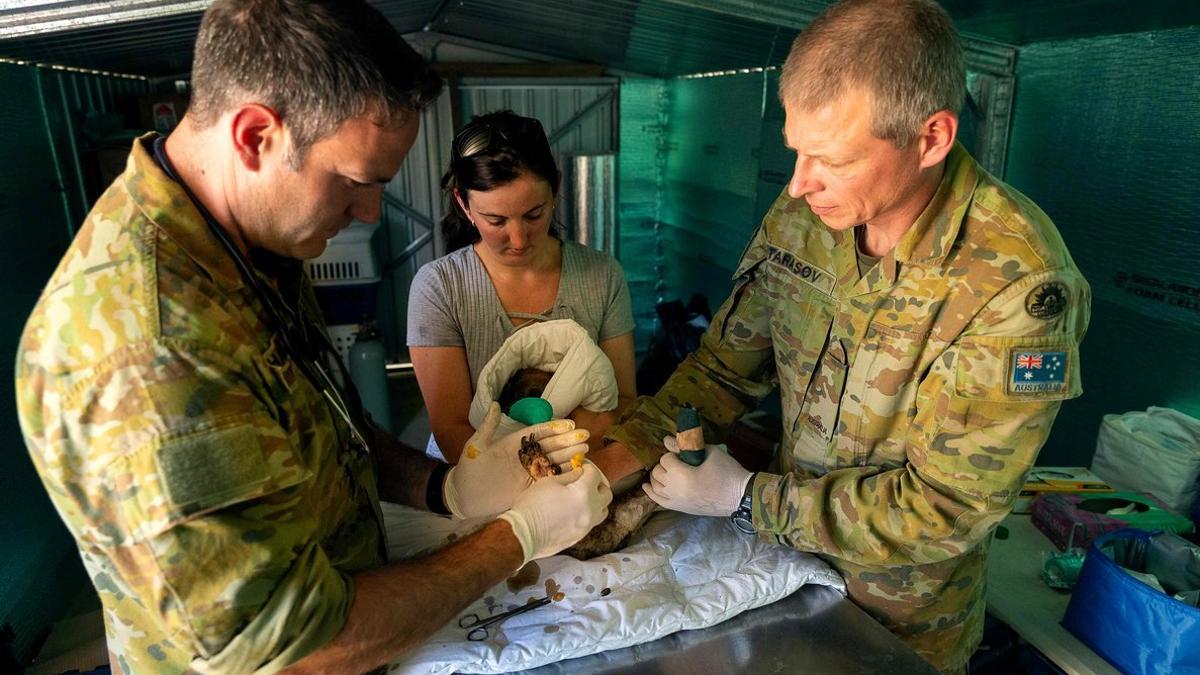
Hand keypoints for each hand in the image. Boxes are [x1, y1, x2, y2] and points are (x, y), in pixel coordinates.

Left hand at [444, 403, 590, 518]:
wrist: (463, 496)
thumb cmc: (468, 469)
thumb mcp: (477, 445)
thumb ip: (488, 426)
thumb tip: (496, 404)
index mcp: (514, 443)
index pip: (538, 433)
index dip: (554, 428)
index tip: (570, 424)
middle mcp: (525, 456)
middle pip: (550, 447)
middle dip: (568, 442)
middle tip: (584, 437)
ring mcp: (528, 472)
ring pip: (553, 462)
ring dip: (569, 457)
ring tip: (585, 450)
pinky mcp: (530, 488)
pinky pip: (549, 480)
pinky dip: (563, 476)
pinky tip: (576, 471)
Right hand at [498, 461, 612, 565]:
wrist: (522, 535)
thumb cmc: (532, 505)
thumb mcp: (549, 483)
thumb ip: (569, 477)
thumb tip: (579, 474)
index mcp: (584, 493)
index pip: (596, 475)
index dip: (588, 468)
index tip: (581, 467)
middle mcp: (591, 510)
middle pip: (606, 494)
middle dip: (598, 484)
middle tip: (586, 480)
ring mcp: (587, 526)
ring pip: (602, 510)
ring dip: (597, 501)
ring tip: (583, 497)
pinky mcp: (580, 537)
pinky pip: (591, 522)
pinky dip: (588, 514)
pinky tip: (574, 510)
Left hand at [642, 436, 751, 516]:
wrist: (740, 496)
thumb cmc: (727, 472)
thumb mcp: (710, 453)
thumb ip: (686, 446)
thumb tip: (666, 440)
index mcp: (682, 475)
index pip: (666, 459)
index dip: (674, 454)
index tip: (685, 454)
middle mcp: (674, 490)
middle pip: (658, 472)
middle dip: (666, 464)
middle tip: (679, 461)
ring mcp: (676, 502)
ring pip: (655, 486)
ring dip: (659, 476)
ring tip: (668, 470)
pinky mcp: (680, 509)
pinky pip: (659, 502)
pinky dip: (651, 493)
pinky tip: (647, 486)